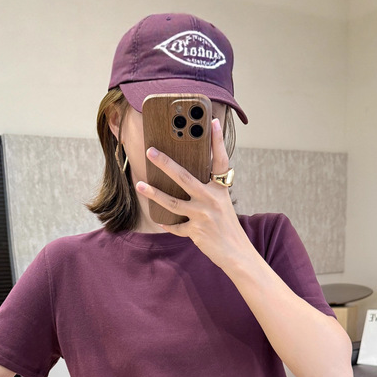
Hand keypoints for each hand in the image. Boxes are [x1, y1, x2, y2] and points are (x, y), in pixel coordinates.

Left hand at [136, 118, 253, 269]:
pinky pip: (176, 226)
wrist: (237, 254)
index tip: (213, 122)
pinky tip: (157, 219)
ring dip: (154, 193)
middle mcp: (212, 200)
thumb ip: (209, 190)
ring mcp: (203, 217)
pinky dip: (166, 223)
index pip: (220, 161)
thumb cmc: (227, 227)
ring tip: (140, 185)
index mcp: (221, 190)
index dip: (217, 141)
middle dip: (165, 163)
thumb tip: (185, 177)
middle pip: (185, 177)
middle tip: (150, 151)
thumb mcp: (222, 204)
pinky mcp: (196, 232)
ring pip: (173, 202)